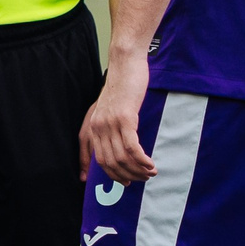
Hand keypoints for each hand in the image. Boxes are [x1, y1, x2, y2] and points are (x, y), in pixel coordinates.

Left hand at [81, 49, 155, 184]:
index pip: (97, 158)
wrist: (125, 62)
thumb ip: (109, 124)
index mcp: (93, 126)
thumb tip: (115, 140)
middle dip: (127, 176)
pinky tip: (151, 164)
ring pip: (122, 158)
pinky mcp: (125, 118)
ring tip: (151, 173)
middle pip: (110, 163)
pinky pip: (132, 148)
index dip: (109, 175)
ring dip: (138, 170)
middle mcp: (98, 127)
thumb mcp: (110, 106)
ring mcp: (110, 123)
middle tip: (143, 179)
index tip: (123, 183)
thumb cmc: (122, 83)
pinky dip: (142, 160)